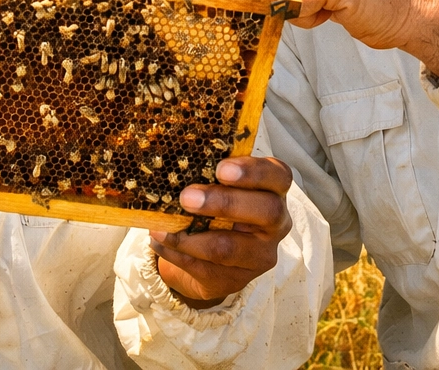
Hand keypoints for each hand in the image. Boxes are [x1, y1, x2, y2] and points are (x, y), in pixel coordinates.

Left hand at [150, 156, 293, 307]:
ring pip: (228, 249)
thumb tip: (171, 157)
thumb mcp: (220, 186)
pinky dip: (175, 253)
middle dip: (225, 203)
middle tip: (187, 197)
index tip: (221, 169)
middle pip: (266, 212)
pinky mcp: (235, 281)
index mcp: (275, 191)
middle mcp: (276, 224)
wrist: (211, 257)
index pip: (279, 176)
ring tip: (160, 226)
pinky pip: (203, 268)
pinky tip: (159, 240)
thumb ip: (209, 171)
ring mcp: (258, 256)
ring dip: (189, 236)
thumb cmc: (217, 206)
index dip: (254, 172)